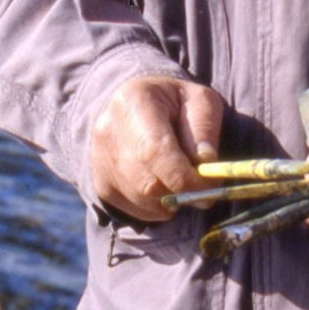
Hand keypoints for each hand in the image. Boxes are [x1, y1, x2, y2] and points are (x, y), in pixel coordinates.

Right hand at [89, 75, 226, 222]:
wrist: (136, 106)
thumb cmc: (174, 103)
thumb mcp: (200, 100)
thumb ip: (205, 128)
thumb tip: (205, 162)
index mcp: (134, 102)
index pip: (155, 151)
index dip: (185, 177)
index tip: (209, 186)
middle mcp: (108, 131)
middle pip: (148, 182)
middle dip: (182, 191)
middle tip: (202, 187)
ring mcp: (99, 159)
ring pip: (142, 199)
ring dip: (171, 199)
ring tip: (180, 178)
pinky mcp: (100, 182)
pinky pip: (135, 209)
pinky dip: (157, 206)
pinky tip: (163, 184)